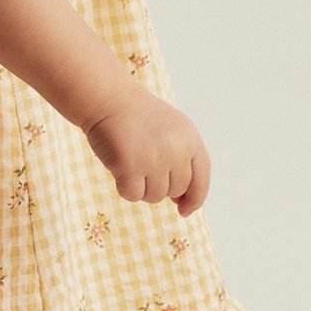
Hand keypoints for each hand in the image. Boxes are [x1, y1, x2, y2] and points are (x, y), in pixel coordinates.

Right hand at [81, 81, 210, 215]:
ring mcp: (154, 159)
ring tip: (132, 163)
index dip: (194, 199)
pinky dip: (124, 188)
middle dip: (160, 186)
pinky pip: (132, 195)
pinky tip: (119, 168)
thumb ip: (182, 161)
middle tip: (143, 165)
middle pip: (175, 191)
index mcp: (191, 140)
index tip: (184, 210)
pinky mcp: (130, 167)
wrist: (109, 99)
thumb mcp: (172, 131)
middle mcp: (176, 150)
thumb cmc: (138, 117)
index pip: (201, 180)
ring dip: (141, 187)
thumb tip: (181, 202)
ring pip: (154, 197)